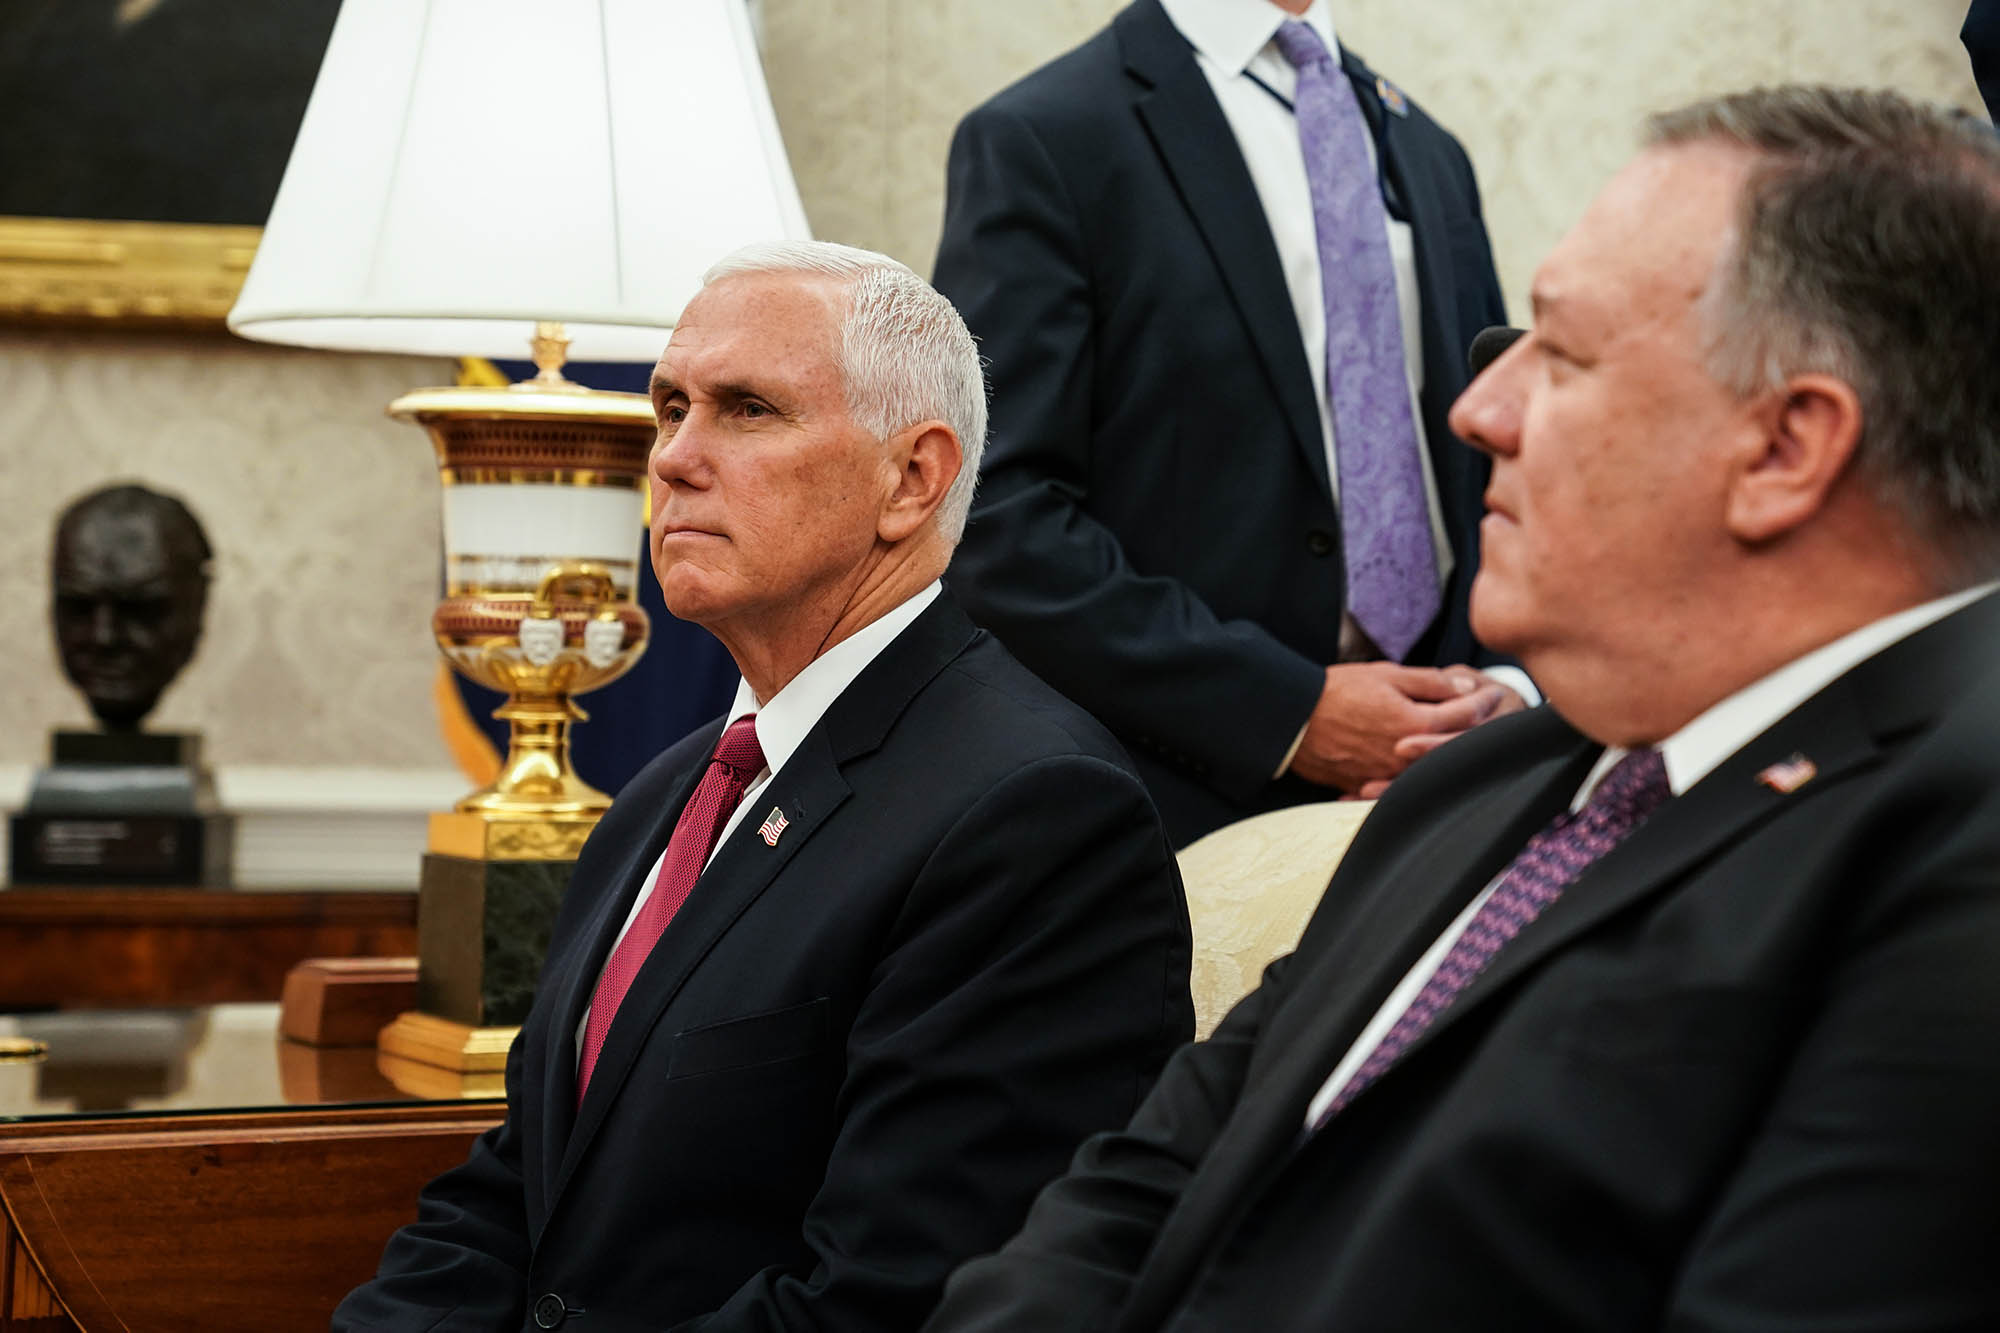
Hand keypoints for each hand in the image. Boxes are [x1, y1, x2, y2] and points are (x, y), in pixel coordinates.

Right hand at [1288, 662, 1504, 793]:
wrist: (1292, 719)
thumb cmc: (1335, 691)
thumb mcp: (1386, 674)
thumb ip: (1429, 682)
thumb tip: (1465, 686)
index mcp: (1413, 724)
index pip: (1463, 714)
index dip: (1483, 701)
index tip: (1494, 692)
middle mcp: (1405, 755)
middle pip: (1452, 746)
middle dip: (1473, 729)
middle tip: (1487, 715)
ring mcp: (1387, 774)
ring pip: (1430, 766)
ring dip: (1447, 751)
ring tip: (1458, 738)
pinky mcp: (1368, 783)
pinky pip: (1402, 780)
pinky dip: (1416, 770)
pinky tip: (1423, 761)